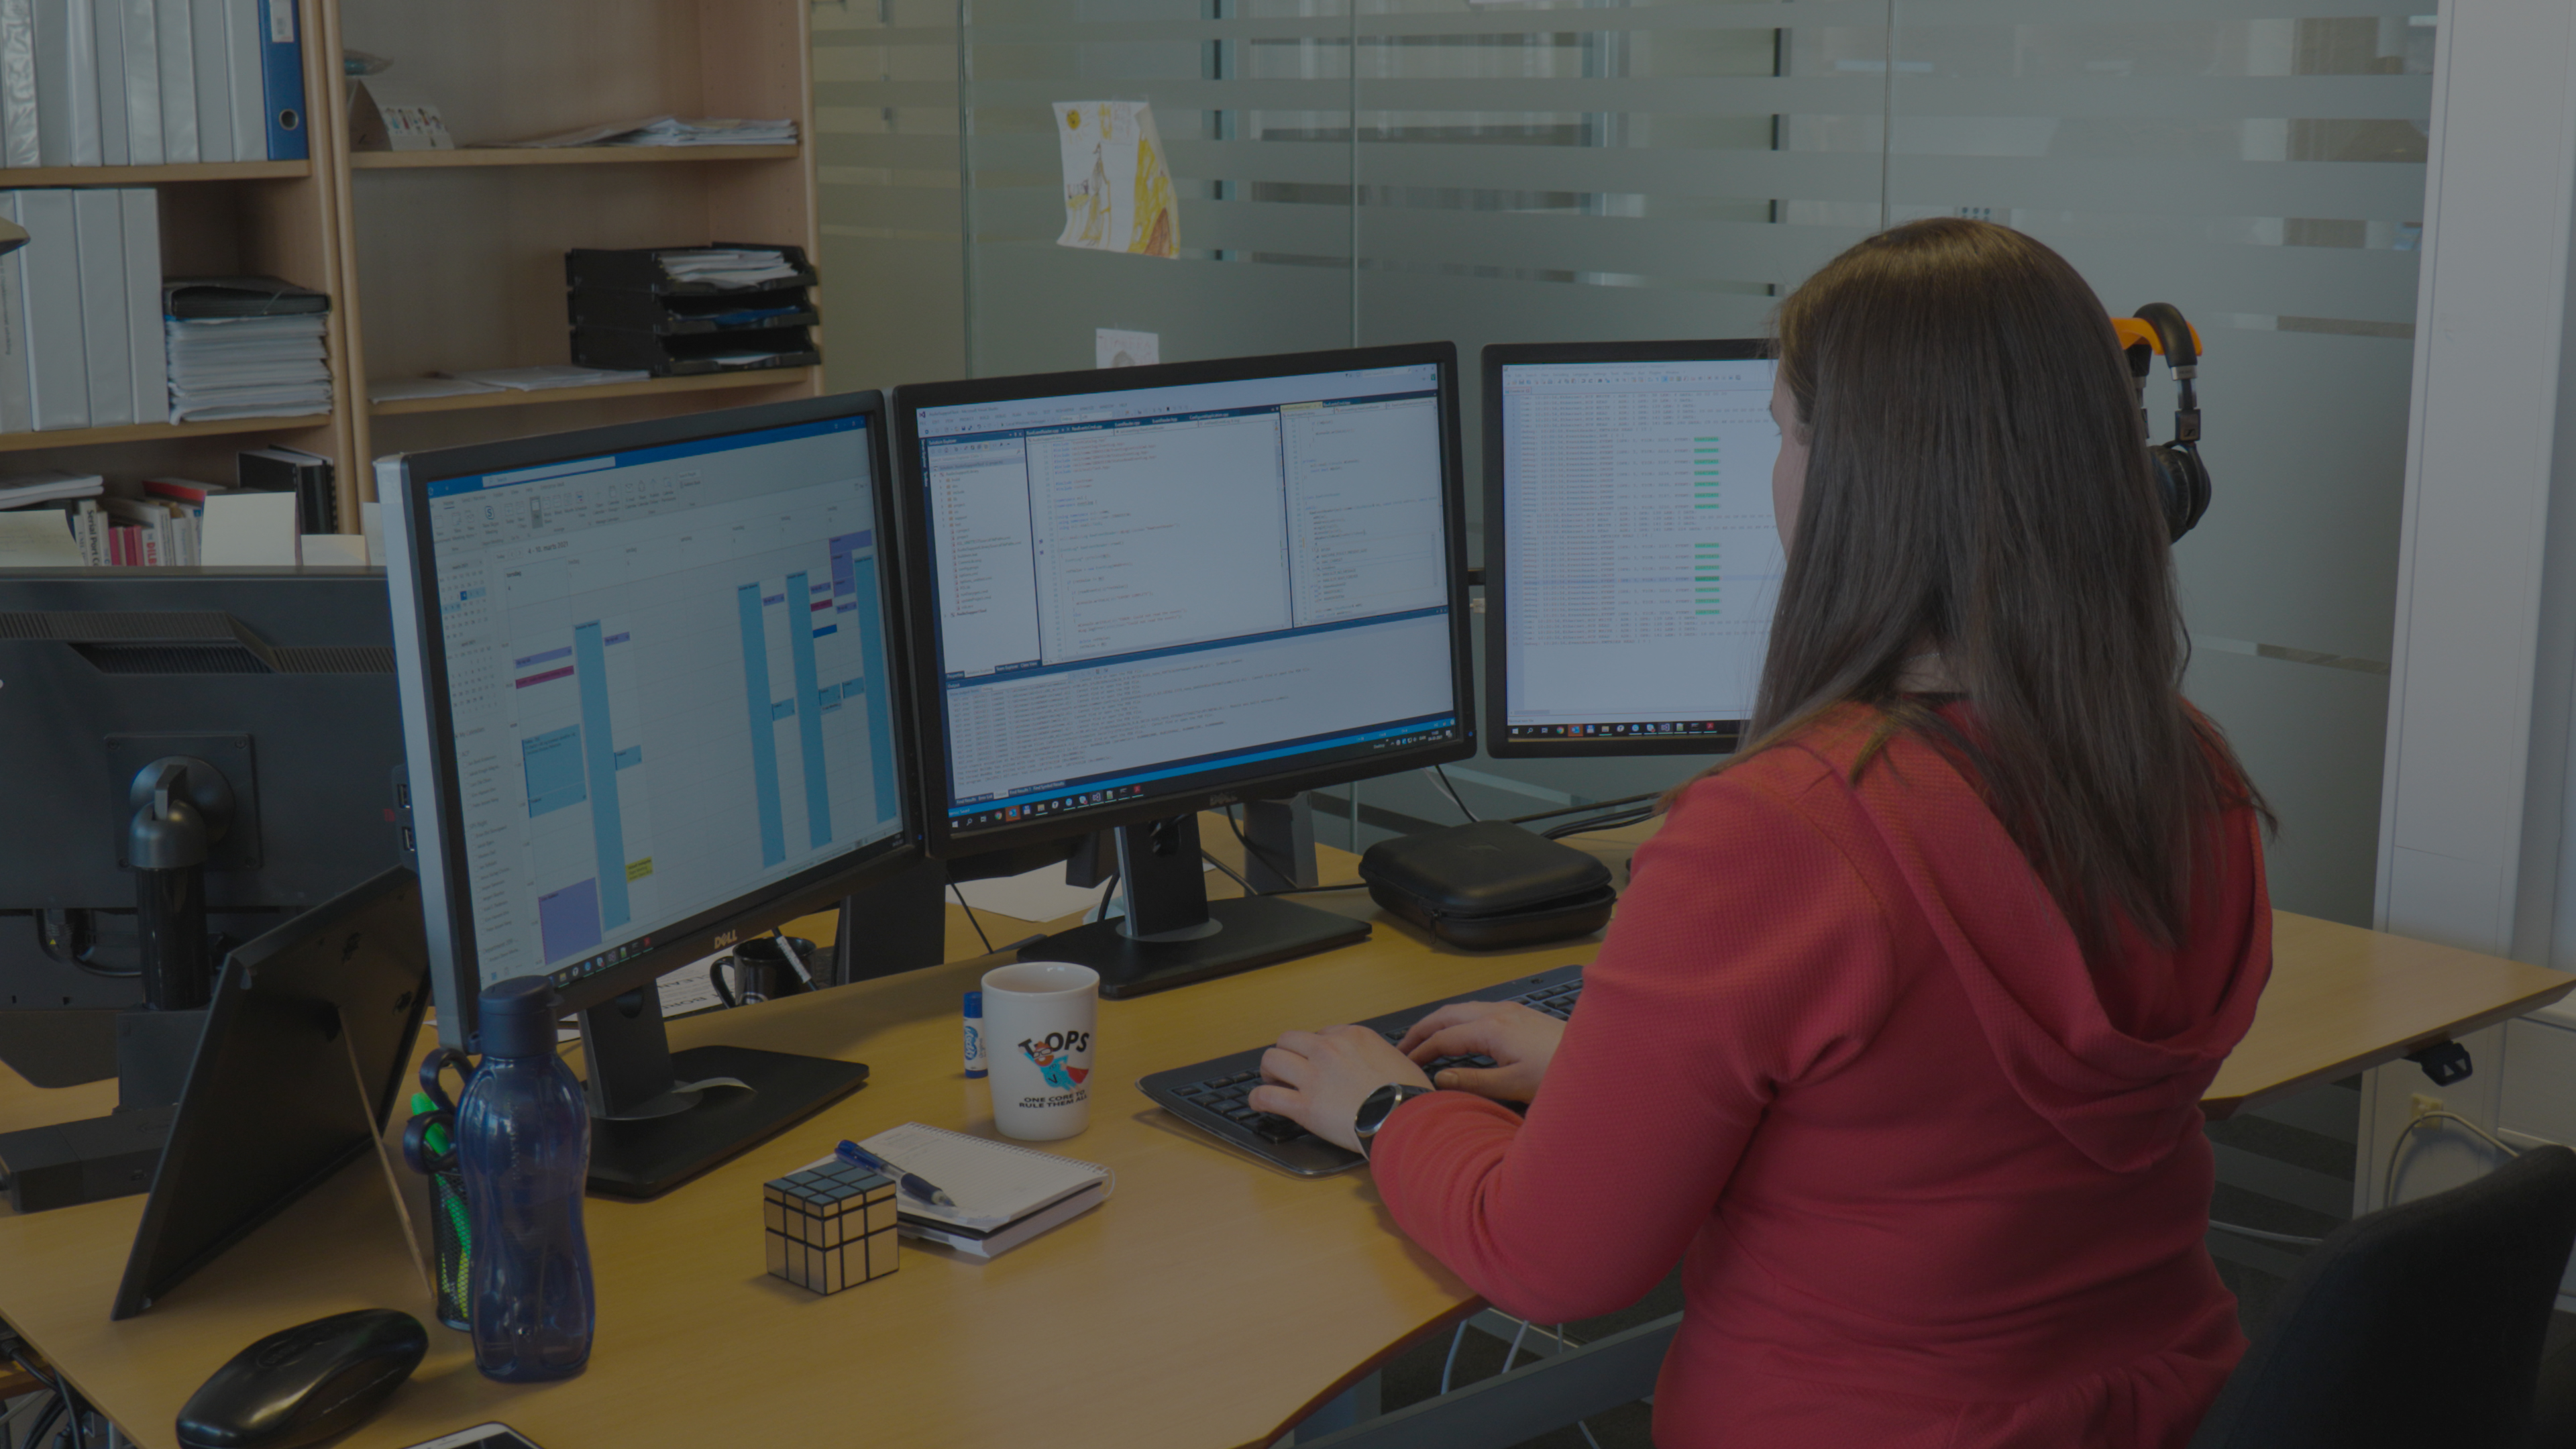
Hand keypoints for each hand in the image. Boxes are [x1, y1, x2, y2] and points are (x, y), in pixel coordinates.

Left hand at [1249, 1025, 1432, 1153]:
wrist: (1405, 1119)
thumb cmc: (1410, 1096)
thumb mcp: (1401, 1061)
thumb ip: (1383, 1057)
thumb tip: (1384, 1065)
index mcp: (1354, 1036)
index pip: (1322, 1033)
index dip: (1316, 1049)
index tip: (1317, 1062)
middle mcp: (1329, 1050)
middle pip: (1289, 1039)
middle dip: (1286, 1053)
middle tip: (1288, 1070)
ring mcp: (1314, 1076)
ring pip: (1272, 1060)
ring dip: (1269, 1072)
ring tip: (1273, 1083)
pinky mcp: (1304, 1105)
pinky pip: (1266, 1096)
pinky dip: (1259, 1099)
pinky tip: (1260, 1104)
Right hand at [1397, 1001, 1564, 1103]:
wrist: (1598, 1061)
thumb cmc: (1560, 1074)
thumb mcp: (1514, 1085)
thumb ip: (1473, 1081)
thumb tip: (1439, 1077)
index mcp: (1492, 1028)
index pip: (1443, 1038)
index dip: (1419, 1051)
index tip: (1404, 1064)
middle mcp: (1498, 1013)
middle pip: (1447, 1015)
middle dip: (1421, 1029)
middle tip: (1402, 1046)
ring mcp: (1510, 1011)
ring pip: (1462, 1009)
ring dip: (1439, 1022)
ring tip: (1424, 1039)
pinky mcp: (1521, 1015)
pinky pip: (1477, 1011)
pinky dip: (1457, 1021)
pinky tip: (1460, 1034)